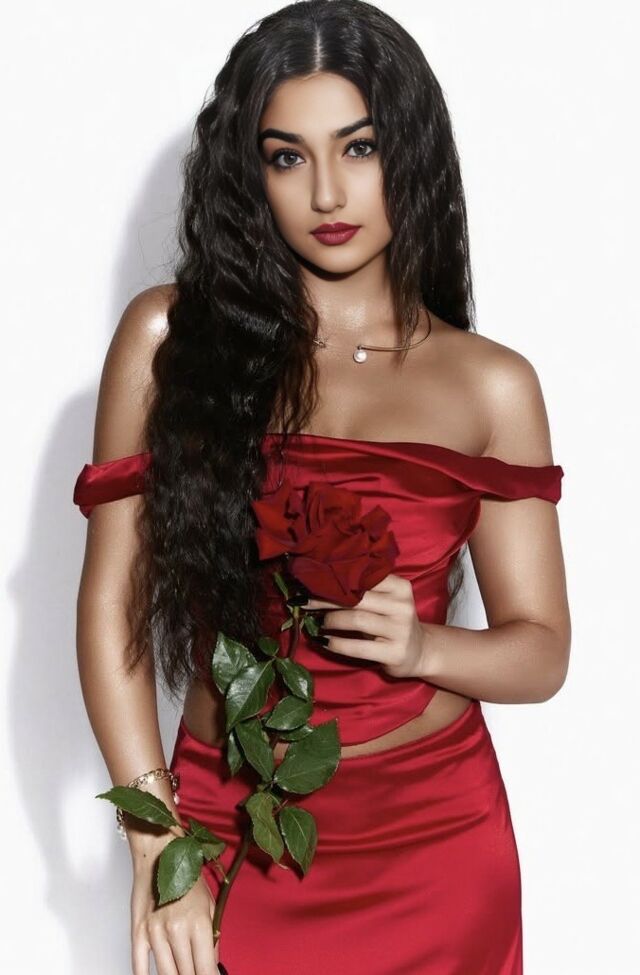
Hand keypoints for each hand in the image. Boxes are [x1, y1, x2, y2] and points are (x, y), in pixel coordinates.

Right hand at [130, 834, 222, 974]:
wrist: (159, 853)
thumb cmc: (186, 874)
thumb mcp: (209, 904)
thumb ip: (212, 937)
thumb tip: (212, 964)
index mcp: (198, 923)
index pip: (206, 969)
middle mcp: (176, 930)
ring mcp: (155, 932)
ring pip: (166, 974)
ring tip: (181, 974)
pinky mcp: (138, 932)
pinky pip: (139, 966)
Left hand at [301, 573, 425, 679]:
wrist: (419, 651)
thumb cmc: (392, 621)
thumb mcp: (386, 601)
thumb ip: (364, 591)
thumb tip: (321, 584)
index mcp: (400, 587)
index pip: (364, 578)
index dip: (336, 581)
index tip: (312, 583)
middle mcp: (402, 606)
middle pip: (357, 598)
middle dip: (326, 600)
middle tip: (306, 603)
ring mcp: (401, 630)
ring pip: (356, 620)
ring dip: (331, 621)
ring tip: (317, 623)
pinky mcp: (394, 653)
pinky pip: (358, 647)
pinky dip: (337, 644)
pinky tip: (325, 642)